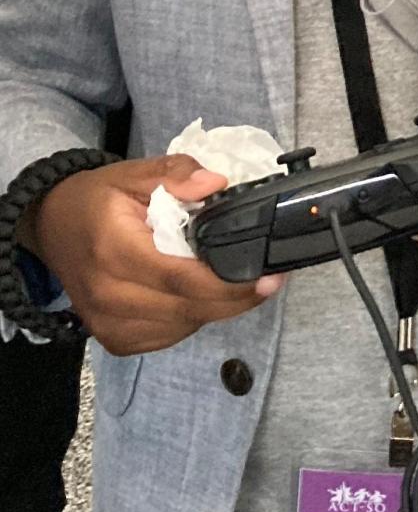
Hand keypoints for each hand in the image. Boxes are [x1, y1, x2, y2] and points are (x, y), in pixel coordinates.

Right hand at [26, 154, 282, 355]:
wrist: (52, 226)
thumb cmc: (97, 200)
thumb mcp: (134, 172)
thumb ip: (176, 174)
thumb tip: (217, 183)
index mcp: (115, 251)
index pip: (182, 279)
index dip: (231, 283)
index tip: (269, 275)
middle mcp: (110, 296)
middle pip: (189, 309)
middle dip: (237, 297)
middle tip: (271, 278)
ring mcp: (109, 324)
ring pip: (184, 326)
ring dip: (216, 307)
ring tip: (237, 279)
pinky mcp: (115, 339)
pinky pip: (169, 336)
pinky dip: (192, 317)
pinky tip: (198, 293)